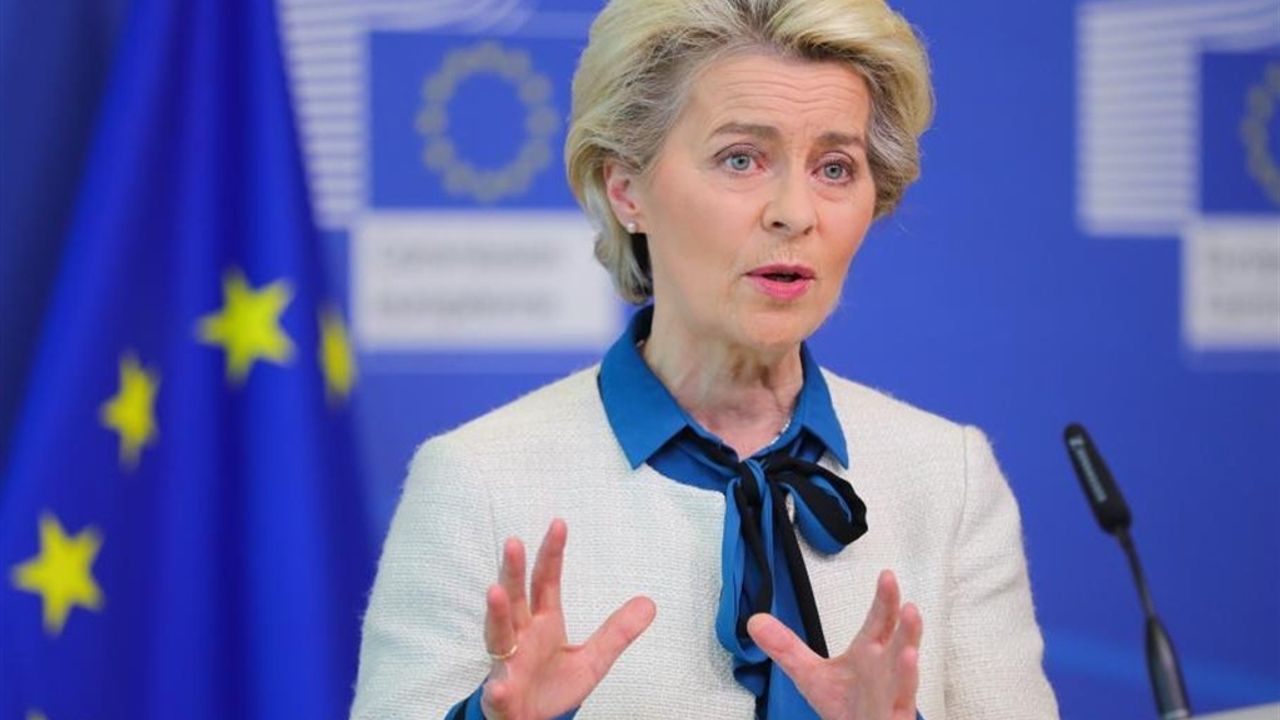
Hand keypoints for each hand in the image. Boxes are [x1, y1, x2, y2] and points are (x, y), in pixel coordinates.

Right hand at [480, 519, 656, 719]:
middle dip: (513, 572)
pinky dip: (498, 688)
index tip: (559, 524)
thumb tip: (650, 603)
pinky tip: (499, 685)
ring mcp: (507, 663)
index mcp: (543, 623)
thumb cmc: (553, 686)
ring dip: (495, 615)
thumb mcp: (593, 659)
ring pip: (497, 635)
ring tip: (494, 592)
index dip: (551, 554)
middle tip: (513, 543)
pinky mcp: (502, 696)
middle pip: (516, 599)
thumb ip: (617, 632)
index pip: (546, 582)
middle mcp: (520, 636)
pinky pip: (498, 691)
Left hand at [746, 569, 921, 719]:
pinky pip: (901, 706)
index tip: (886, 576)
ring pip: (904, 675)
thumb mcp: (810, 674)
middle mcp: (884, 670)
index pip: (880, 621)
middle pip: (898, 644)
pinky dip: (904, 688)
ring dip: (908, 660)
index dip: (885, 600)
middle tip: (907, 605)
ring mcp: (892, 694)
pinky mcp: (893, 718)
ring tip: (911, 642)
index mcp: (868, 653)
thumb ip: (786, 647)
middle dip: (904, 626)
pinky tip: (908, 669)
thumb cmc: (846, 705)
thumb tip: (756, 622)